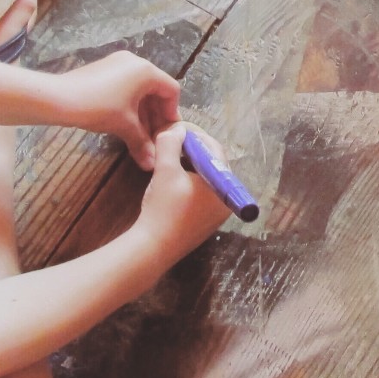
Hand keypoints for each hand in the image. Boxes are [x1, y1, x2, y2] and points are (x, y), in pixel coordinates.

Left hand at [53, 51, 182, 168]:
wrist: (58, 98)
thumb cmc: (98, 108)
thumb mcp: (124, 126)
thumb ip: (142, 143)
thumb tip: (152, 165)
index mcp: (146, 71)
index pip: (171, 90)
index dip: (172, 113)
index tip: (167, 133)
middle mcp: (135, 62)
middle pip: (155, 90)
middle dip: (156, 116)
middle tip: (154, 138)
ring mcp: (118, 64)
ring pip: (139, 90)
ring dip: (143, 113)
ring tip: (140, 135)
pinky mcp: (104, 70)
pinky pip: (126, 86)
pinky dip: (129, 105)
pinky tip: (124, 123)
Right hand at [136, 122, 232, 263]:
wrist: (153, 248)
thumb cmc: (163, 208)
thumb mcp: (165, 170)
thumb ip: (170, 143)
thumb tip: (176, 129)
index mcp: (224, 186)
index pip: (215, 151)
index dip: (196, 137)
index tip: (177, 131)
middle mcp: (225, 200)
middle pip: (212, 165)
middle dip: (192, 151)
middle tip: (172, 143)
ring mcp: (216, 214)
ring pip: (205, 180)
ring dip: (189, 166)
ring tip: (169, 159)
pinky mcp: (204, 223)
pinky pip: (201, 195)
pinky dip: (188, 183)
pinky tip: (171, 181)